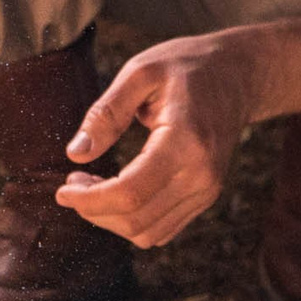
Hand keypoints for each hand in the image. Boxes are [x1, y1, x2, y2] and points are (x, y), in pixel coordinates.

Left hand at [57, 31, 261, 248]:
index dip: (89, 200)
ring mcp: (207, 190)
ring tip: (90, 184)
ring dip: (110, 218)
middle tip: (73, 181)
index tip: (62, 190)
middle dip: (93, 210)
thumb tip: (75, 153)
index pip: (130, 194)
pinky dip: (130, 219)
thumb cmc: (185, 67)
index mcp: (185, 142)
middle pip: (136, 220)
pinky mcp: (205, 197)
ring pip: (148, 233)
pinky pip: (162, 228)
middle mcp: (202, 175)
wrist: (237, 76)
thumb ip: (106, 113)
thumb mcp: (140, 73)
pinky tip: (114, 190)